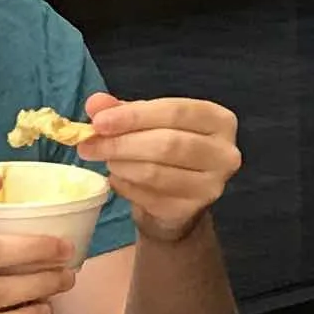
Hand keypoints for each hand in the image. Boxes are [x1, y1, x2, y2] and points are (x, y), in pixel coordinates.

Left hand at [79, 93, 241, 242]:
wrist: (179, 198)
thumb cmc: (166, 149)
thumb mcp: (147, 123)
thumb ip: (122, 110)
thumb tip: (95, 103)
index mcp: (219, 120)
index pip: (177, 111)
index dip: (135, 116)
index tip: (99, 121)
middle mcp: (224, 153)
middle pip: (167, 144)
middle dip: (121, 143)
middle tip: (89, 145)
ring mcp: (211, 185)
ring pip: (156, 172)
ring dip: (121, 165)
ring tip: (106, 160)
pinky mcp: (191, 210)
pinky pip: (149, 197)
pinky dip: (125, 186)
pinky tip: (118, 179)